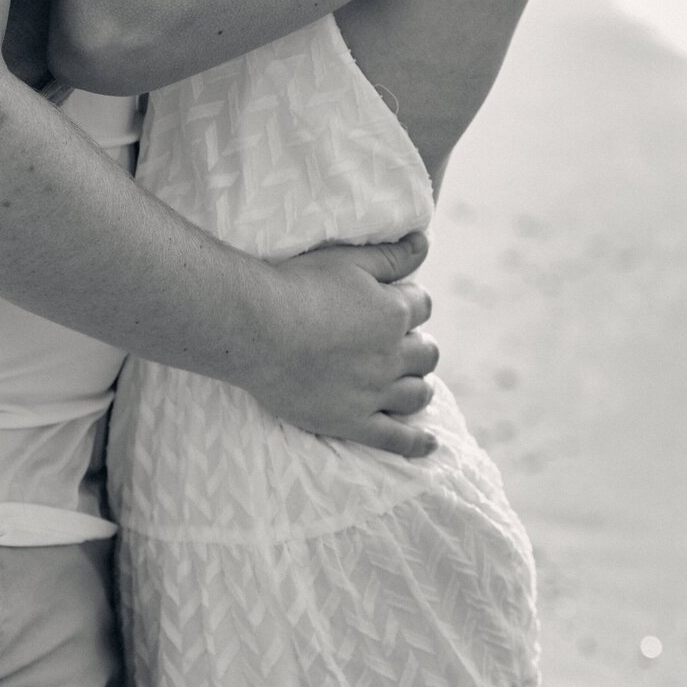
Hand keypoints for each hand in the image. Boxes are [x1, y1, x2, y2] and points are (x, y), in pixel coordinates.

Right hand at [246, 231, 438, 458]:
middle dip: (418, 345)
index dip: (409, 301)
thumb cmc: (297, 285)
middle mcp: (391, 355)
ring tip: (409, 382)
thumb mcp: (347, 259)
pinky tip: (429, 444)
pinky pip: (396, 440)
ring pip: (417, 394)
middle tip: (401, 344)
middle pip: (426, 353)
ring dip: (418, 385)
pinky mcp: (352, 421)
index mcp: (393, 313)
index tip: (394, 302)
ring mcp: (373, 392)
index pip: (422, 306)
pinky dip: (417, 444)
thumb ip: (390, 255)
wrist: (256, 328)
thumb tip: (426, 242)